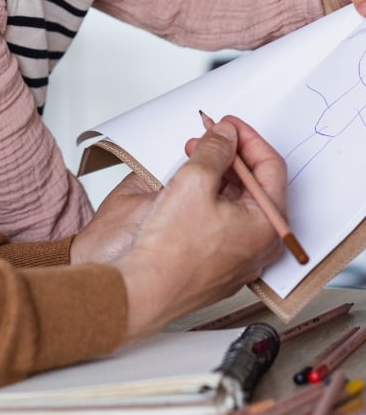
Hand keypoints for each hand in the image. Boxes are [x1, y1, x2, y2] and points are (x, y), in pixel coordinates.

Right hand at [76, 117, 285, 344]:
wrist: (144, 289)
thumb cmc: (171, 250)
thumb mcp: (194, 180)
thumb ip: (214, 150)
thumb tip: (225, 136)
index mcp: (267, 224)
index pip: (270, 166)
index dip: (246, 138)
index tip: (227, 124)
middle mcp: (259, 244)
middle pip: (254, 185)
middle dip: (228, 155)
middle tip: (206, 138)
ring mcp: (238, 257)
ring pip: (235, 203)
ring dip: (215, 175)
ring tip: (189, 161)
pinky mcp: (216, 263)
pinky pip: (221, 222)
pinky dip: (208, 198)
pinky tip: (186, 190)